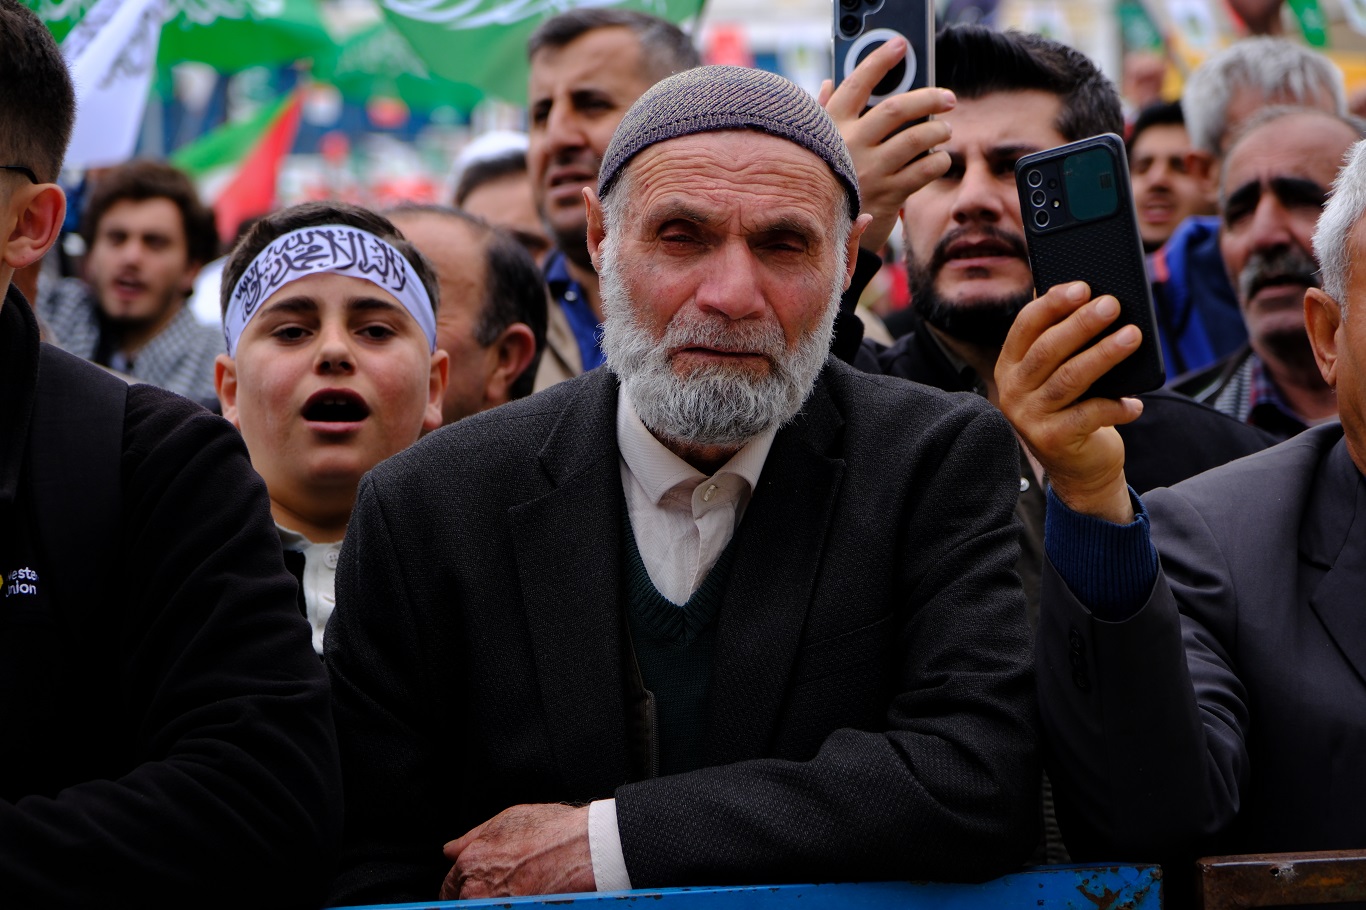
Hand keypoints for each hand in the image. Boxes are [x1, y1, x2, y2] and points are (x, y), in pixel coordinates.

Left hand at [439, 803, 594, 899]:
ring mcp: (497, 908)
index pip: (448, 888)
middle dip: (473, 896)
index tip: (471, 884)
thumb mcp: (505, 820)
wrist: (585, 850)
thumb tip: (450, 849)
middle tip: (499, 884)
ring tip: (514, 890)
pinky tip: (524, 897)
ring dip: (490, 902)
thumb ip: (471, 838)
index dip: (459, 885)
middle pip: (462, 903)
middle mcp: (477, 892)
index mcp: (470, 864)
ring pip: (481, 908)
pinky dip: (509, 906)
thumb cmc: (551, 831)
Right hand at [819, 36, 954, 251]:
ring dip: (938, 131)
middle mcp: (850, 145)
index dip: (880, 61)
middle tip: (948, 99)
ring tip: (945, 131)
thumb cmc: (827, 180)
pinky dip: (938, 161)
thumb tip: (827, 83)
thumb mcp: (819, 146)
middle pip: (897, 109)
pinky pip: (924, 169)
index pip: (857, 83)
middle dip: (929, 98)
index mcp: (832, 127)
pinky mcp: (888, 194)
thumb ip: (824, 114)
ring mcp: (870, 170)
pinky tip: (939, 160)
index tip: (900, 45)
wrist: (828, 232)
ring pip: (917, 139)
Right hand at [995, 282, 1143, 523]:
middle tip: (1112, 305)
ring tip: (1132, 336)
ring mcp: (1029, 416)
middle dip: (1081, 324)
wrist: (1079, 467)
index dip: (1052, 304)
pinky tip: (1135, 402)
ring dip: (1103, 355)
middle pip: (1047, 350)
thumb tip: (1090, 298)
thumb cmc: (1074, 408)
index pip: (1025, 326)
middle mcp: (1013, 390)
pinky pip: (1089, 414)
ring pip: (1069, 378)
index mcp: (1011, 365)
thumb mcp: (1060, 372)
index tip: (1082, 287)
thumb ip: (1063, 342)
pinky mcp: (1052, 439)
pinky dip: (1116, 406)